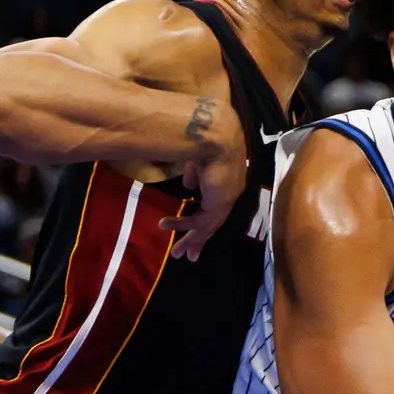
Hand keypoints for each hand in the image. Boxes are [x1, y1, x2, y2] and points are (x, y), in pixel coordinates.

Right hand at [156, 98, 246, 261]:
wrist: (217, 136)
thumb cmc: (206, 140)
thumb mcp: (197, 160)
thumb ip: (195, 174)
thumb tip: (188, 187)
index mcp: (226, 183)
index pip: (213, 207)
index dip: (201, 220)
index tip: (191, 231)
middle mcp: (229, 195)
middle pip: (212, 225)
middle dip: (199, 241)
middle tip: (189, 257)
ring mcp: (226, 201)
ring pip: (206, 228)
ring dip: (189, 240)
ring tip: (175, 253)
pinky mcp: (219, 205)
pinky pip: (199, 222)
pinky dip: (182, 224)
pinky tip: (164, 224)